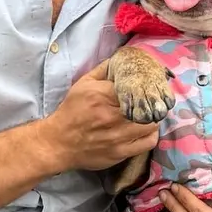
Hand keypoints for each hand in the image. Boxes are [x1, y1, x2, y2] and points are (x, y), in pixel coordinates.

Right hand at [41, 59, 159, 170]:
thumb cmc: (71, 111)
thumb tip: (123, 59)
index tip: (149, 86)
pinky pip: (148, 142)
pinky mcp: (120, 153)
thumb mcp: (83, 84)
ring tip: (149, 115)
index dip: (146, 86)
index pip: (136, 87)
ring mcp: (118, 137)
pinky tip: (146, 130)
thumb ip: (105, 70)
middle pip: (148, 106)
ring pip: (152, 124)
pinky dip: (151, 135)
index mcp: (102, 96)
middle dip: (152, 102)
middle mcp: (112, 116)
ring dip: (153, 118)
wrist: (58, 143)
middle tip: (152, 101)